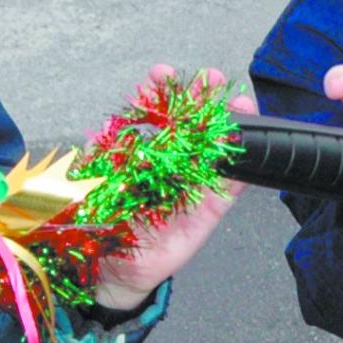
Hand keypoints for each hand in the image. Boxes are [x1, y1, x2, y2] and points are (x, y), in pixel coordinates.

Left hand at [92, 67, 252, 313]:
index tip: (161, 74)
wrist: (112, 268)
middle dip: (201, 99)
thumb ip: (103, 154)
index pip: (154, 114)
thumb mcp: (94, 182)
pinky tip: (249, 148)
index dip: (159, 92)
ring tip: (240, 105)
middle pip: (191, 124)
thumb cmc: (103, 221)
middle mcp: (171, 162)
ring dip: (230, 126)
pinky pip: (228, 189)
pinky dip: (239, 170)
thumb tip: (106, 126)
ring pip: (215, 150)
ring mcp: (193, 185)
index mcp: (143, 150)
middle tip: (210, 79)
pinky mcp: (208, 212)